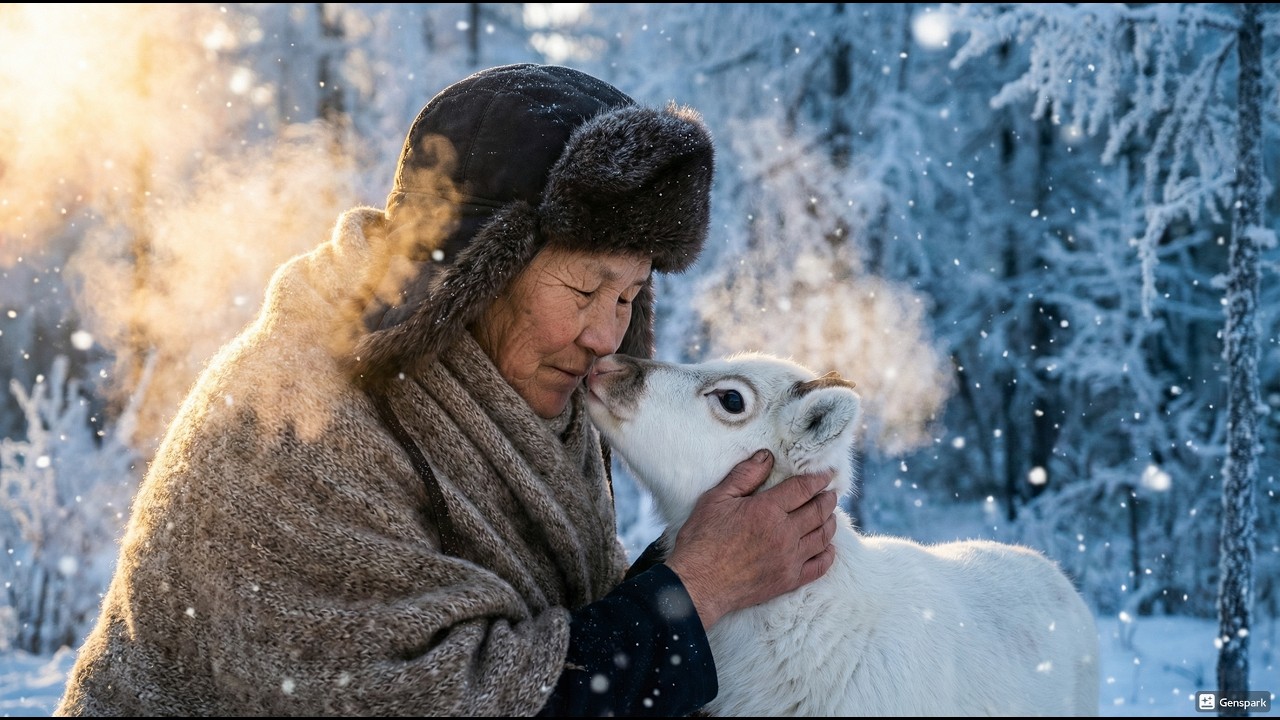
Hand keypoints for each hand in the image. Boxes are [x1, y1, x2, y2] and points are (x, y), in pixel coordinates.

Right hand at [664, 449, 837, 629]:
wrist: (699, 584)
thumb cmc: (703, 539)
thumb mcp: (717, 499)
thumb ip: (744, 475)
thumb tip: (766, 456)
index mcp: (767, 510)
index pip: (803, 489)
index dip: (818, 479)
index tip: (826, 474)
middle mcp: (784, 533)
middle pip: (818, 511)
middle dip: (827, 499)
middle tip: (831, 493)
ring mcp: (789, 559)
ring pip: (822, 537)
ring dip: (830, 523)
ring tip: (830, 515)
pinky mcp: (788, 580)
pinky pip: (819, 566)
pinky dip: (828, 554)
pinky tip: (828, 547)